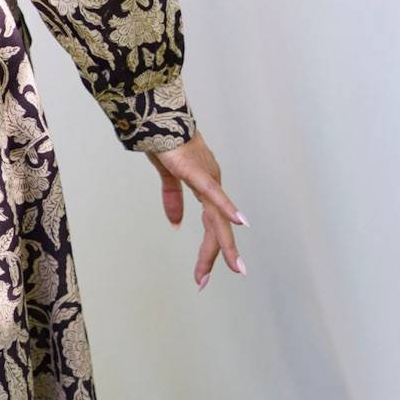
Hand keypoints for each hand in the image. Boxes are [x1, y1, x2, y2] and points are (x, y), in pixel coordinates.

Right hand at [146, 130, 247, 290]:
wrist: (159, 117)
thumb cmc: (165, 140)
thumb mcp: (168, 176)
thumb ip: (172, 199)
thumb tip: (176, 223)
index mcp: (207, 188)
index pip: (211, 226)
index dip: (209, 251)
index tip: (203, 276)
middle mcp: (212, 185)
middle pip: (217, 228)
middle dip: (214, 256)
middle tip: (205, 282)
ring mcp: (208, 179)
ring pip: (218, 218)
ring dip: (224, 245)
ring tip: (234, 268)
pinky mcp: (197, 171)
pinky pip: (212, 193)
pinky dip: (226, 209)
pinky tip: (240, 223)